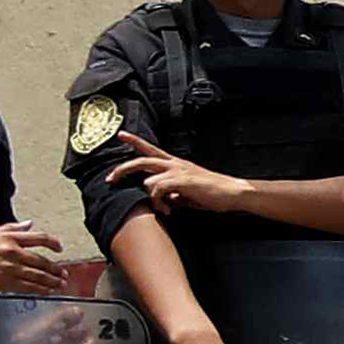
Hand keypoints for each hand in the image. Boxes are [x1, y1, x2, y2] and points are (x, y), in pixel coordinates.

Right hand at [0, 222, 77, 297]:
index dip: (53, 243)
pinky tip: (46, 291)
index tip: (60, 248)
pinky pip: (27, 287)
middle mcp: (12, 252)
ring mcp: (9, 268)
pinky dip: (40, 289)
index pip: (39, 237)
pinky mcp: (3, 282)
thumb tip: (28, 224)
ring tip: (60, 284)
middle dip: (56, 268)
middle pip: (42, 260)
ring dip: (51, 281)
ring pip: (37, 275)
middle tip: (64, 273)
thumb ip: (12, 228)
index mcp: (9, 237)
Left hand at [100, 132, 248, 217]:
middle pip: (141, 160)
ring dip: (149, 196)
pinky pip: (158, 188)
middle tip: (110, 179)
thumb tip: (161, 199)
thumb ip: (172, 193)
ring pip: (147, 178)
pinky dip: (157, 200)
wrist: (233, 193)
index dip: (135, 141)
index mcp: (176, 165)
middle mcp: (175, 164)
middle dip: (122, 169)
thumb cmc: (213, 193)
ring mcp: (178, 171)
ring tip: (162, 209)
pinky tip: (167, 208)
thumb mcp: (187, 193)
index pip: (151, 149)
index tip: (121, 135)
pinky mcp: (182, 181)